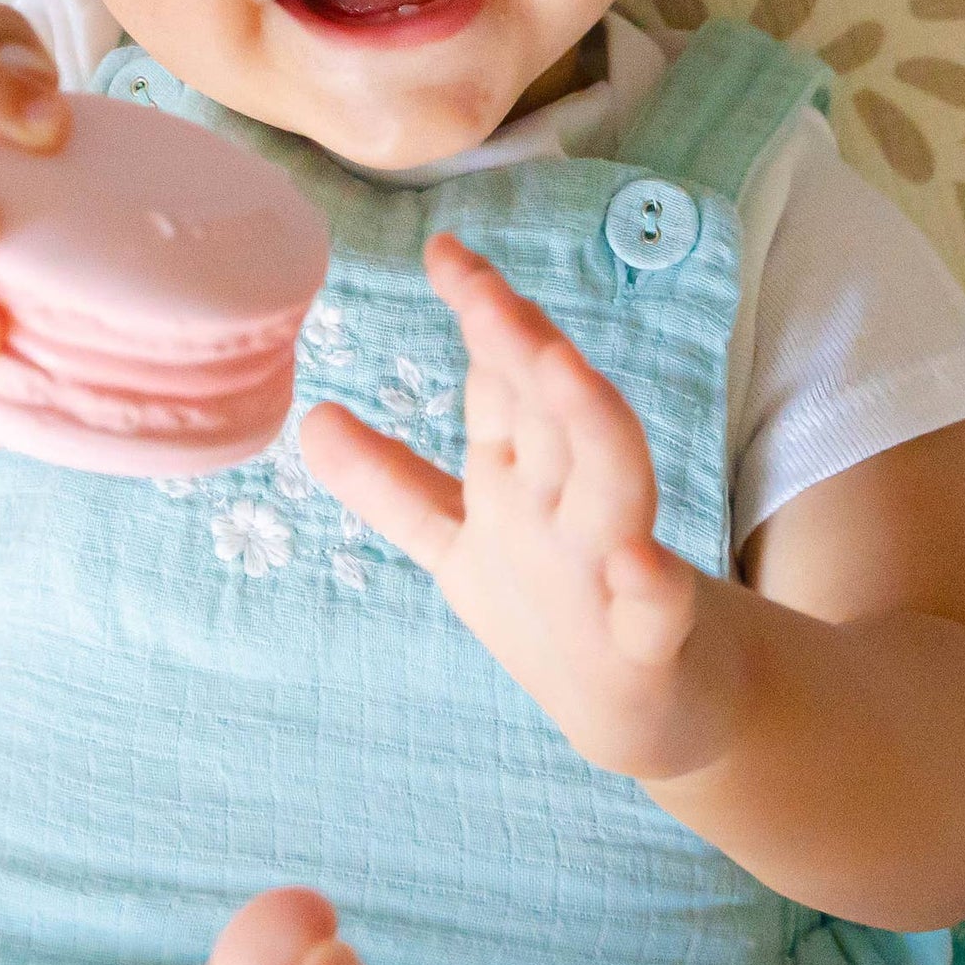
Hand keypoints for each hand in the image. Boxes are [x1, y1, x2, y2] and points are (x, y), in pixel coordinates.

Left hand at [301, 234, 746, 783]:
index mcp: (522, 473)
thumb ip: (390, 482)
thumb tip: (309, 417)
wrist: (651, 712)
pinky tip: (636, 562)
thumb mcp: (457, 540)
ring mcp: (615, 567)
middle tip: (485, 290)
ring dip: (589, 423)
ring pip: (611, 482)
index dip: (479, 311)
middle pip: (550, 409)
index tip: (444, 252)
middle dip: (522, 346)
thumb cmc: (554, 608)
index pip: (502, 376)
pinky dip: (651, 585)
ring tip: (559, 367)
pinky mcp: (651, 641)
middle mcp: (570, 502)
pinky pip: (655, 612)